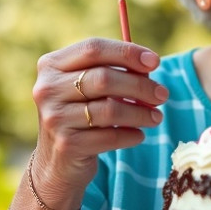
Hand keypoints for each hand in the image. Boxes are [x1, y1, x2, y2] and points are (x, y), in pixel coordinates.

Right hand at [29, 38, 168, 209]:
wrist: (58, 160)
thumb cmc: (82, 113)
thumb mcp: (89, 87)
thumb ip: (113, 71)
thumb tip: (149, 64)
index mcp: (51, 65)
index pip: (93, 49)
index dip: (127, 53)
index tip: (155, 62)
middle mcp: (47, 89)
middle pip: (104, 78)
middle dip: (140, 86)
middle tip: (163, 94)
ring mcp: (54, 118)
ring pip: (110, 109)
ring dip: (141, 113)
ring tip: (157, 117)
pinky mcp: (66, 144)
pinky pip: (110, 137)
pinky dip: (130, 135)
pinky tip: (139, 135)